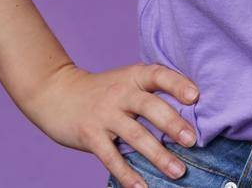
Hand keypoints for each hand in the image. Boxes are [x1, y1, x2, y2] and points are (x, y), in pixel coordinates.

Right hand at [20, 61, 199, 187]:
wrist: (56, 92)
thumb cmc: (102, 90)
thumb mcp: (125, 81)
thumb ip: (151, 93)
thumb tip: (191, 114)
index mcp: (133, 77)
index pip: (158, 75)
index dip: (177, 84)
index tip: (195, 96)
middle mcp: (120, 93)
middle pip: (149, 106)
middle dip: (172, 124)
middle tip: (192, 141)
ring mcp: (104, 115)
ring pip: (134, 135)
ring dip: (158, 155)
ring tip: (178, 171)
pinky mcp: (90, 135)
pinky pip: (111, 157)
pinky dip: (127, 174)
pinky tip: (142, 187)